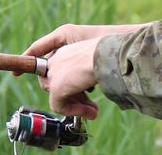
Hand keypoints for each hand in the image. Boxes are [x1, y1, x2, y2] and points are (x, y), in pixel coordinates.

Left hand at [16, 24, 148, 117]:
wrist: (106, 55)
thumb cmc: (108, 54)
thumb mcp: (93, 61)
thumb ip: (84, 73)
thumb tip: (87, 88)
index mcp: (64, 49)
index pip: (54, 67)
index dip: (58, 81)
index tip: (70, 91)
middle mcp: (55, 59)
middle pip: (53, 83)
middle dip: (71, 96)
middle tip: (90, 105)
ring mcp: (53, 73)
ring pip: (55, 94)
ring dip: (74, 106)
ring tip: (92, 111)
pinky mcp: (56, 87)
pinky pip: (58, 105)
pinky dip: (73, 111)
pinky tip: (90, 111)